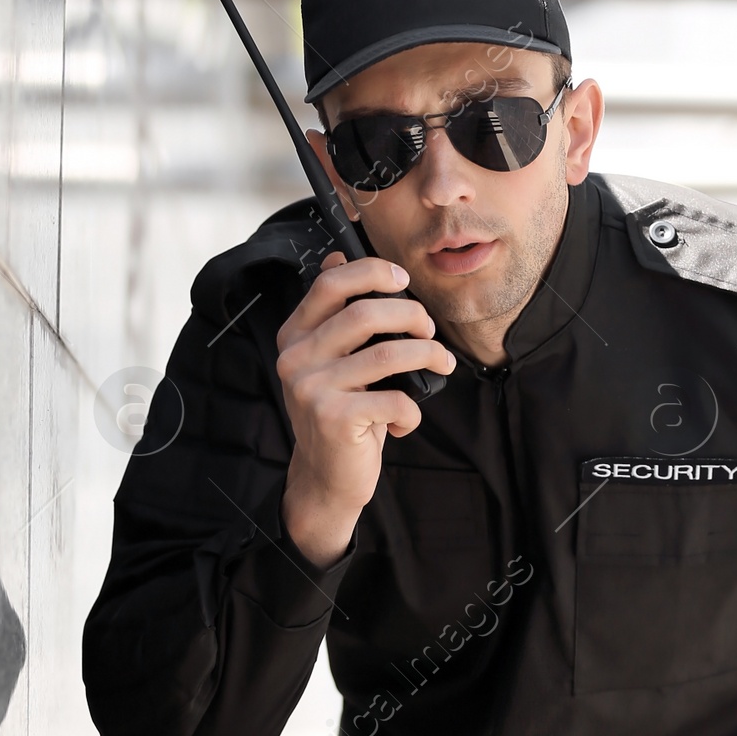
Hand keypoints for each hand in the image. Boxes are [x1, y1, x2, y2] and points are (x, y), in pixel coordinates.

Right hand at [276, 252, 454, 567]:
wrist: (326, 478)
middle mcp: (296, 359)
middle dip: (412, 315)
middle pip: (365, 314)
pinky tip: (407, 419)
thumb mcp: (333, 361)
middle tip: (431, 331)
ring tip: (441, 364)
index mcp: (295, 336)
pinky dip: (412, 409)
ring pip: (387, 354)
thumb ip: (335, 315)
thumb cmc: (342, 413)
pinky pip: (394, 398)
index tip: (403, 280)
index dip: (372, 273)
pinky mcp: (333, 419)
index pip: (331, 284)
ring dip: (428, 355)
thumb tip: (339, 257)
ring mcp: (311, 389)